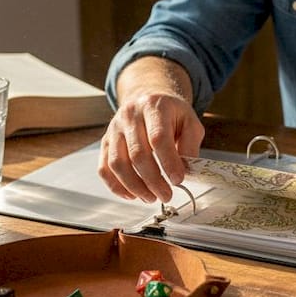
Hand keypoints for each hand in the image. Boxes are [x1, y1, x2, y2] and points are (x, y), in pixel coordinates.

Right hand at [98, 89, 203, 204]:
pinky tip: (131, 195)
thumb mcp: (189, 121)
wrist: (148, 98)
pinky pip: (104, 168)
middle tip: (166, 195)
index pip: (158, 138)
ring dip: (135, 186)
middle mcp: (130, 116)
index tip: (178, 180)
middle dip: (153, 181)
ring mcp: (114, 129)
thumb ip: (191, 144)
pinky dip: (116, 186)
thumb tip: (186, 170)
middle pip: (138, 154)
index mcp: (154, 107)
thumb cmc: (170, 114)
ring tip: (151, 197)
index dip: (169, 162)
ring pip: (118, 163)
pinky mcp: (106, 142)